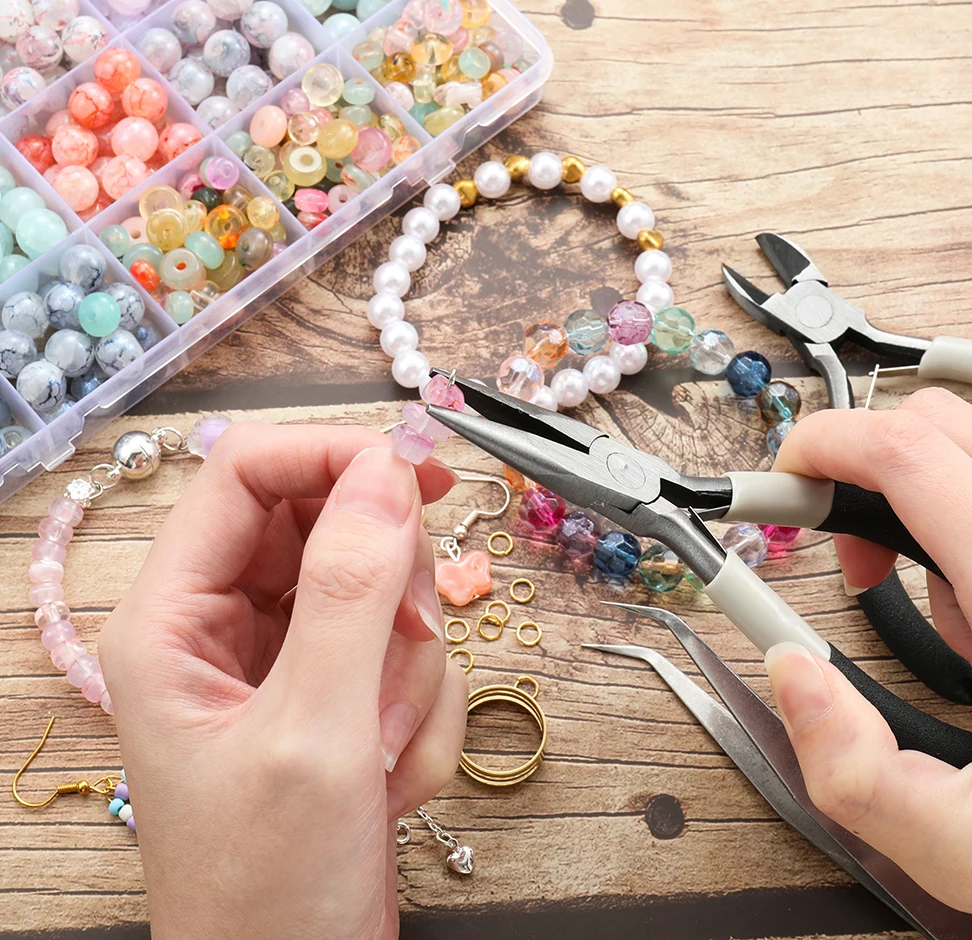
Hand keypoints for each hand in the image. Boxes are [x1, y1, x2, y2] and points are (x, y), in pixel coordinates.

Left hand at [99, 424, 467, 939]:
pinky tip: (389, 776)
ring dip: (408, 663)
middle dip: (389, 577)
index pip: (249, 472)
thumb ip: (349, 592)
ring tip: (384, 746)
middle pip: (327, 521)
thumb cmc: (267, 892)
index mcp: (174, 617)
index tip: (422, 474)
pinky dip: (420, 706)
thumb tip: (387, 473)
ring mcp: (285, 659)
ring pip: (380, 587)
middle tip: (414, 632)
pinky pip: (405, 649)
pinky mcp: (336, 693)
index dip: (336, 454)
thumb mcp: (313, 736)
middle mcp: (225, 625)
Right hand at [766, 388, 971, 914]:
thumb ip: (853, 770)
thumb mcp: (962, 849)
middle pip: (942, 426)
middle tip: (839, 546)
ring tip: (918, 602)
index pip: (908, 455)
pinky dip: (964, 530)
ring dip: (914, 505)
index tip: (781, 484)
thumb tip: (792, 670)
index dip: (824, 447)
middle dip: (860, 467)